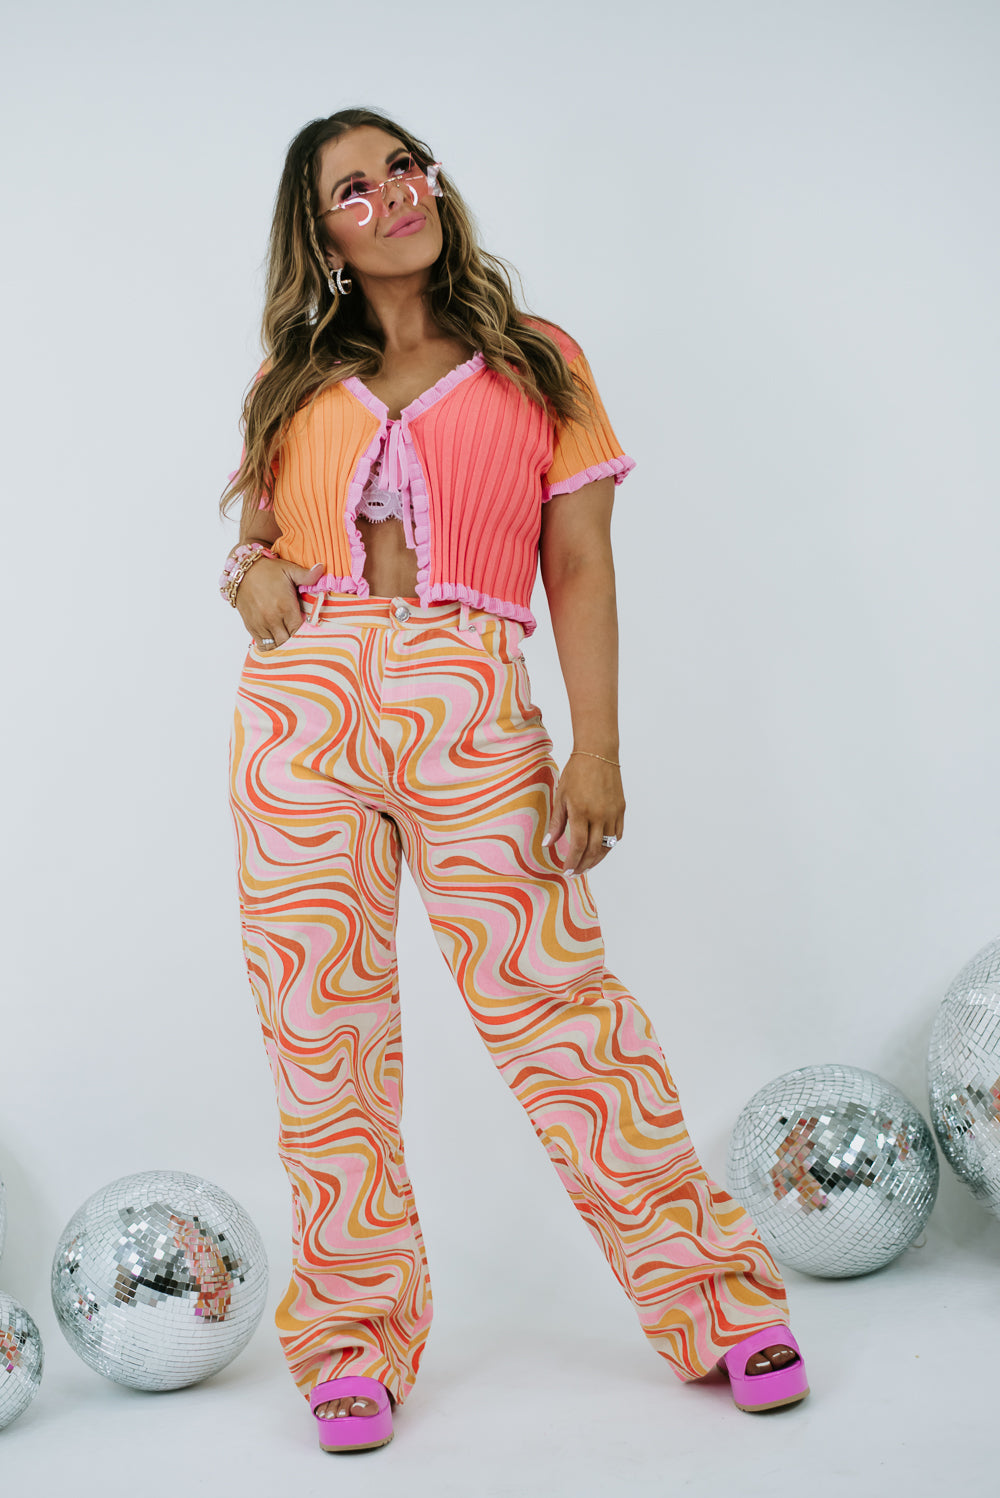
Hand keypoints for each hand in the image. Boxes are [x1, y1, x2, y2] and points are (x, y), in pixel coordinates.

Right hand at [235, 558, 324, 649]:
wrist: (241, 571)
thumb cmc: (267, 570)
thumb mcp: (289, 569)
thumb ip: (307, 575)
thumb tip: (322, 568)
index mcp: (285, 606)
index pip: (299, 630)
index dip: (304, 631)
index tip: (306, 627)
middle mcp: (272, 618)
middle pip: (288, 640)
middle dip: (294, 639)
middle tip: (298, 633)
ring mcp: (260, 624)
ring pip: (275, 645)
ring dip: (282, 643)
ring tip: (287, 637)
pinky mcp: (250, 626)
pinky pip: (262, 644)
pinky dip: (270, 644)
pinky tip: (275, 639)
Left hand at [543, 755, 624, 877]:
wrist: (598, 753)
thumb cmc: (576, 772)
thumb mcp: (561, 796)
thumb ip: (557, 823)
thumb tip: (548, 843)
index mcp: (582, 812)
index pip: (578, 845)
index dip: (572, 861)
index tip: (566, 870)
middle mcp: (600, 815)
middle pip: (593, 850)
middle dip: (584, 865)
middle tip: (575, 873)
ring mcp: (613, 813)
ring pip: (607, 846)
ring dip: (597, 859)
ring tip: (587, 865)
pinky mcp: (621, 809)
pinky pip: (617, 835)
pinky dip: (609, 846)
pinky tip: (600, 850)